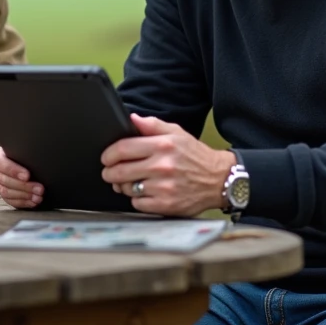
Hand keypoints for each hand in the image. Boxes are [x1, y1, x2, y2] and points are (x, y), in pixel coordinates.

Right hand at [0, 147, 43, 208]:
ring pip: (6, 192)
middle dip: (24, 186)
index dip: (14, 170)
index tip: (27, 175)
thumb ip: (24, 153)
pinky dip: (22, 202)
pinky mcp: (1, 194)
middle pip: (5, 180)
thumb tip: (37, 160)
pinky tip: (33, 202)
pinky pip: (10, 201)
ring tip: (38, 197)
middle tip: (40, 189)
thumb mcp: (21, 150)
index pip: (1, 163)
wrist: (17, 160)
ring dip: (24, 196)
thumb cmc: (21, 153)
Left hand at [101, 114, 235, 216]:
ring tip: (129, 182)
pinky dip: (137, 199)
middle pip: (120, 171)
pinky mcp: (166, 205)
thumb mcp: (176, 133)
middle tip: (110, 172)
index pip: (123, 149)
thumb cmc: (195, 156)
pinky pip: (138, 203)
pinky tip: (145, 192)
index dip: (108, 154)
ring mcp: (164, 187)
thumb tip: (132, 119)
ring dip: (123, 186)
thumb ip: (152, 125)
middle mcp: (162, 166)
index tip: (106, 157)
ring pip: (127, 188)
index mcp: (163, 146)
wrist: (219, 179)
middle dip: (109, 172)